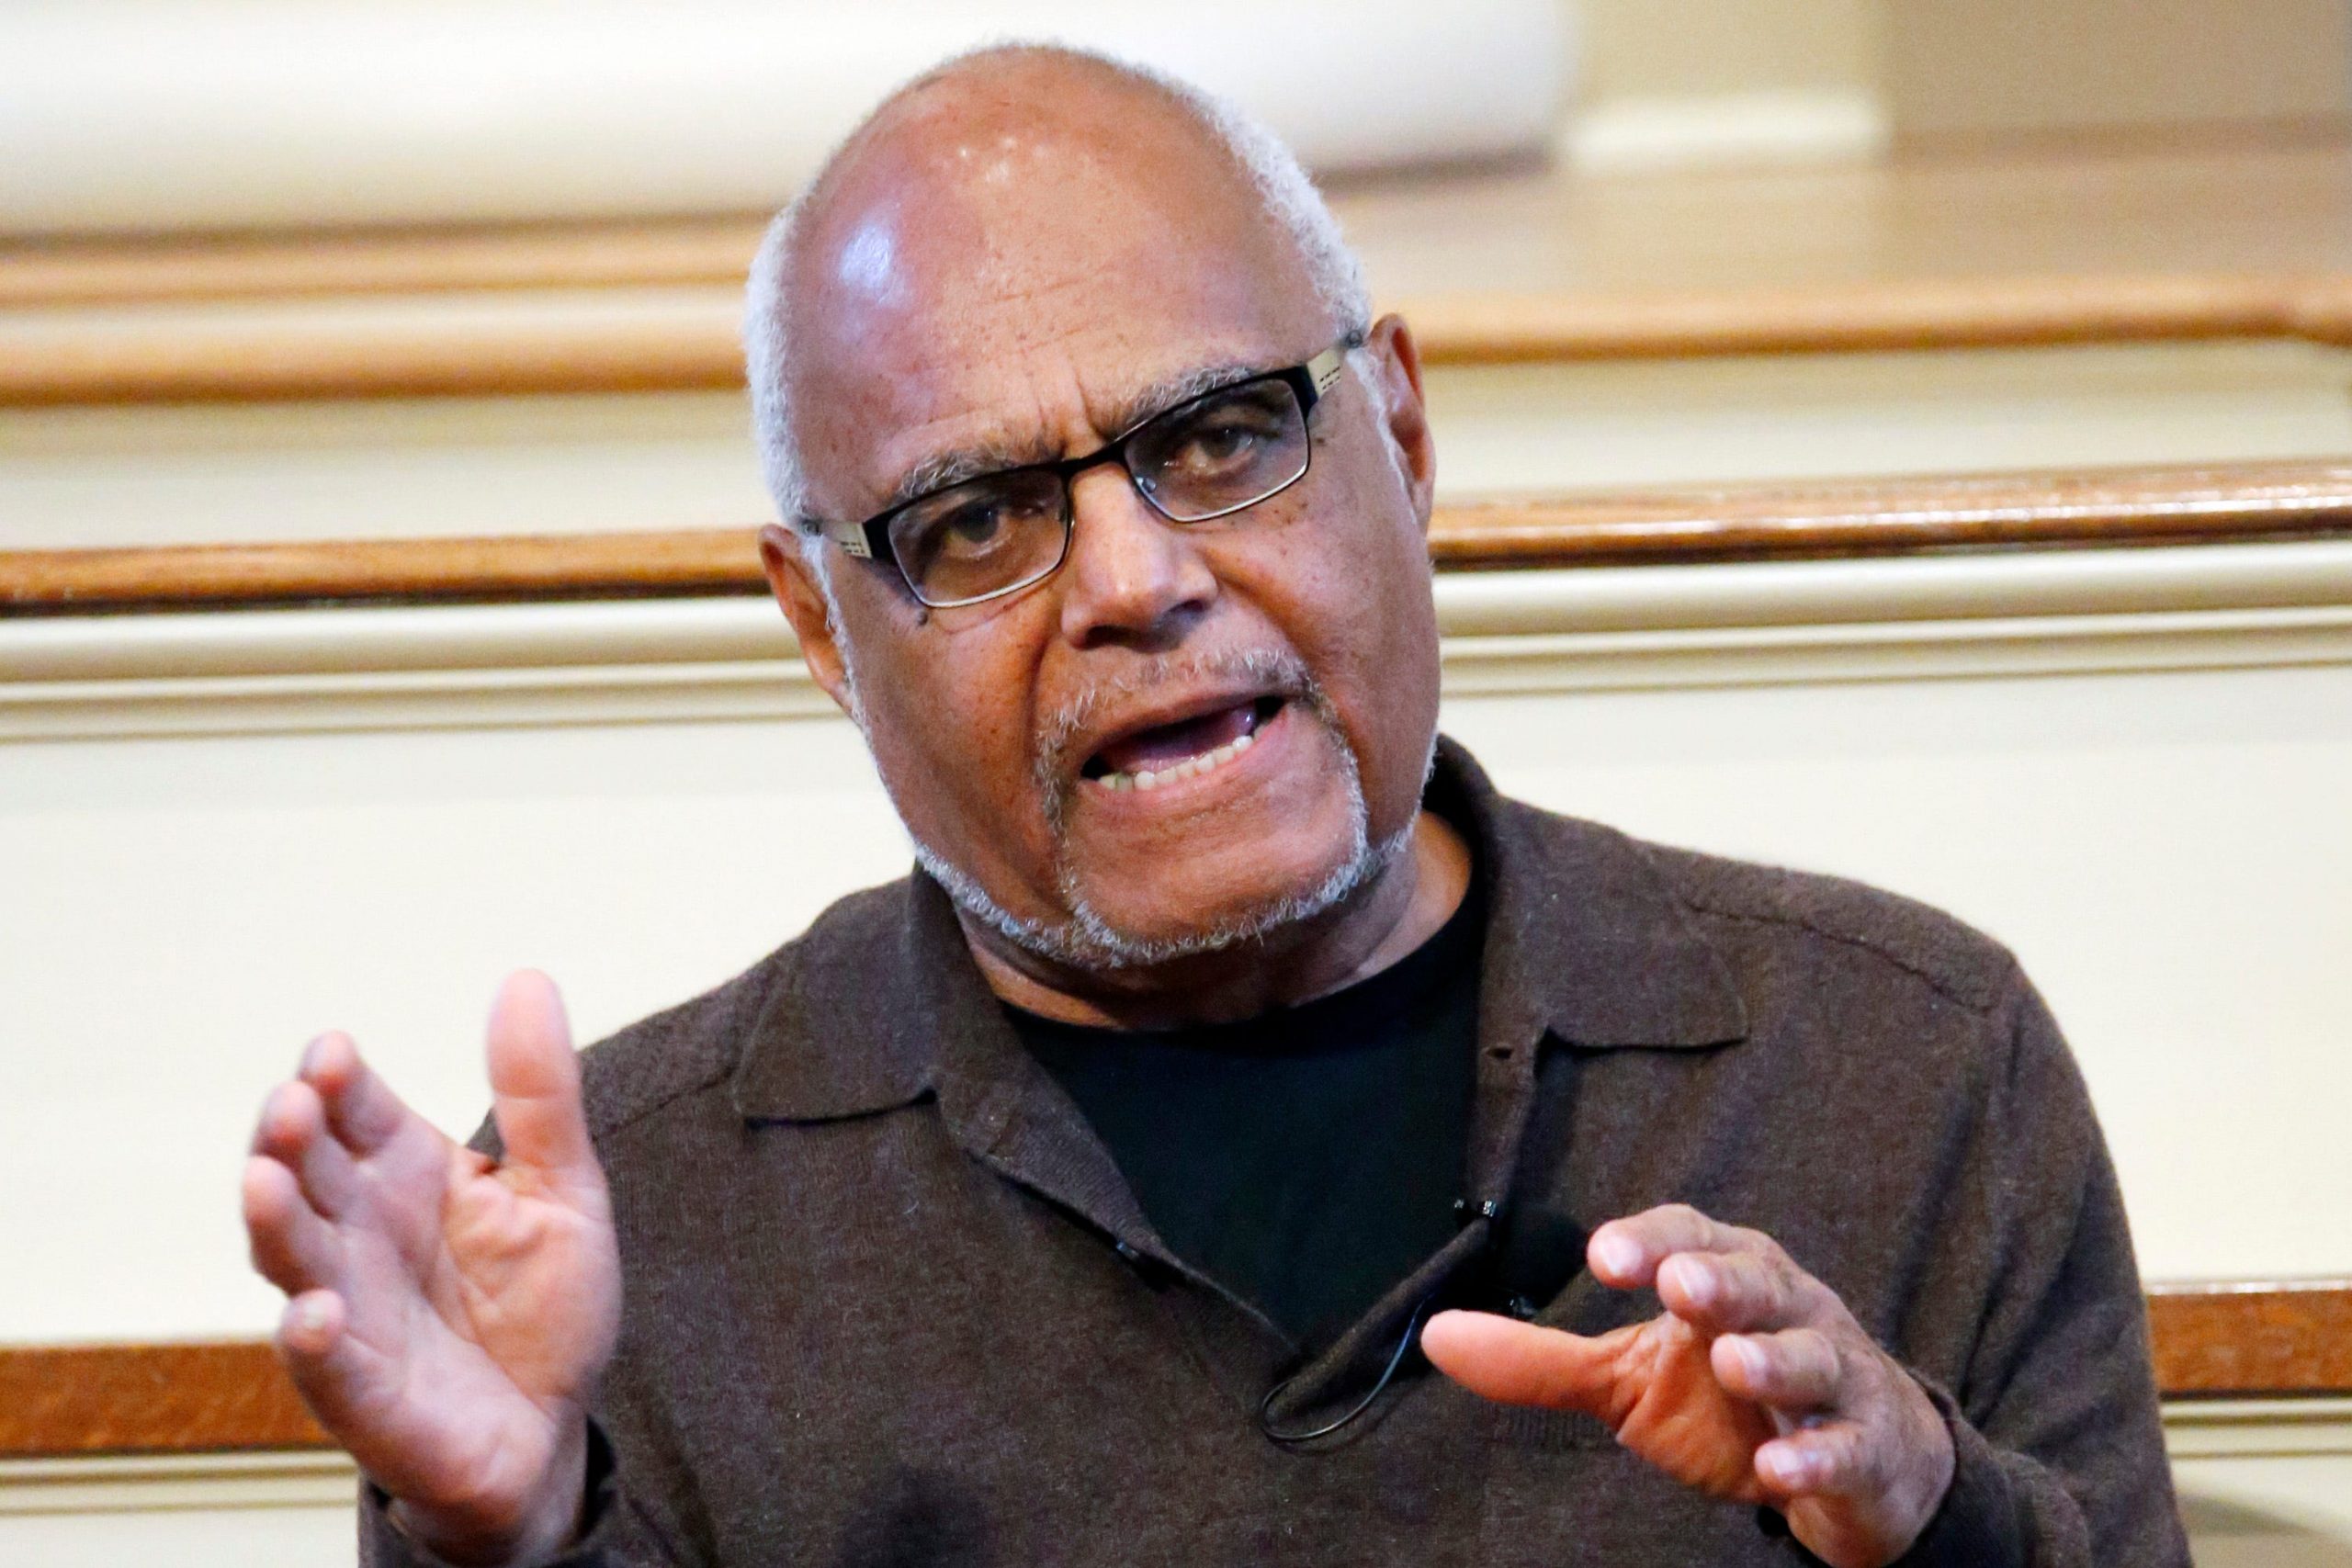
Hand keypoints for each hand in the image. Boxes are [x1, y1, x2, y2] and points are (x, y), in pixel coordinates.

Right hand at [241, 971, 621, 1565]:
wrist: (551, 1423)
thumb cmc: (542, 1303)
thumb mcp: (562, 1187)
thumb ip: (539, 1094)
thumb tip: (527, 978)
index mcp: (405, 1172)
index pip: (355, 1110)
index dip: (337, 1080)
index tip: (335, 1052)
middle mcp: (360, 1231)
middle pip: (306, 1171)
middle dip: (291, 1137)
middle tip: (294, 1104)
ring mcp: (351, 1307)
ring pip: (292, 1256)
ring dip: (274, 1219)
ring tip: (266, 1179)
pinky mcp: (360, 1389)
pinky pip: (324, 1363)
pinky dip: (313, 1338)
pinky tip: (317, 1312)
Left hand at [1422, 1204, 1952, 1567]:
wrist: (1859, 1460)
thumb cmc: (1730, 1398)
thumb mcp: (1629, 1375)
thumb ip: (1541, 1358)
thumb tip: (1436, 1336)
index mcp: (1723, 1274)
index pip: (1689, 1237)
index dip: (1650, 1239)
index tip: (1603, 1255)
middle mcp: (1784, 1309)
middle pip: (1757, 1280)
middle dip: (1719, 1280)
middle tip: (1680, 1284)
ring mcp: (1834, 1374)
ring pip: (1811, 1355)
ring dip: (1774, 1359)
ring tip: (1735, 1363)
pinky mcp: (1866, 1444)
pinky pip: (1846, 1446)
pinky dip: (1816, 1456)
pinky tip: (1781, 1466)